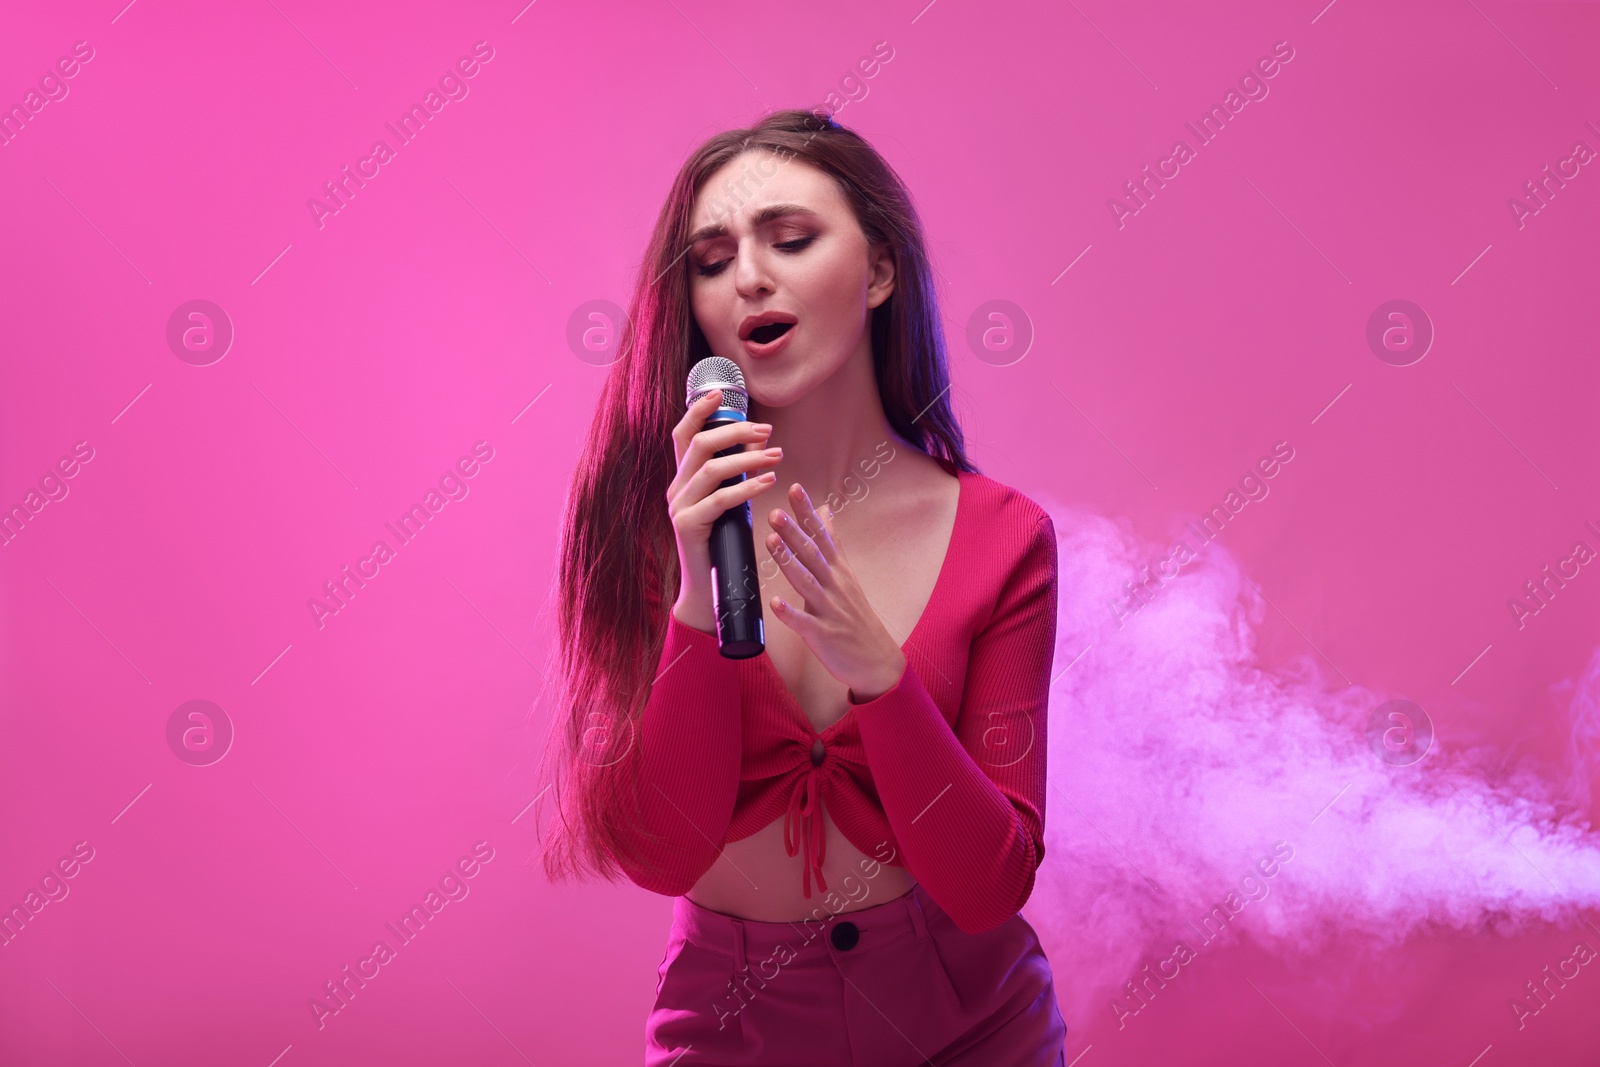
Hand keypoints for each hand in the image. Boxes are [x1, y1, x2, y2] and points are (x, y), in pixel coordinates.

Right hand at [667, 388, 783, 634]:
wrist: (708, 588)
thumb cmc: (723, 543)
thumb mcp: (728, 503)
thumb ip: (735, 476)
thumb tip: (759, 446)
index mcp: (682, 479)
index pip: (682, 435)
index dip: (698, 411)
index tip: (720, 393)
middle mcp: (676, 489)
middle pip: (700, 445)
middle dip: (736, 432)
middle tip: (768, 432)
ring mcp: (678, 507)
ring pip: (712, 468)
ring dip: (748, 458)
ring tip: (777, 456)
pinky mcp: (687, 526)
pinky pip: (719, 500)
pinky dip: (746, 487)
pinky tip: (768, 483)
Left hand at [765, 482, 907, 702]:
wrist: (878, 661)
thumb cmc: (856, 616)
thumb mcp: (847, 574)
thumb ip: (832, 542)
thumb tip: (824, 508)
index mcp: (837, 571)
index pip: (822, 535)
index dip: (807, 513)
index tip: (794, 487)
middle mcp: (834, 585)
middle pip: (813, 554)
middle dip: (794, 532)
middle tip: (775, 511)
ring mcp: (829, 610)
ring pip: (807, 582)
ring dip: (789, 562)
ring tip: (771, 542)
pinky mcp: (823, 635)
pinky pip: (805, 623)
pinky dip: (790, 613)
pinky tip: (775, 602)